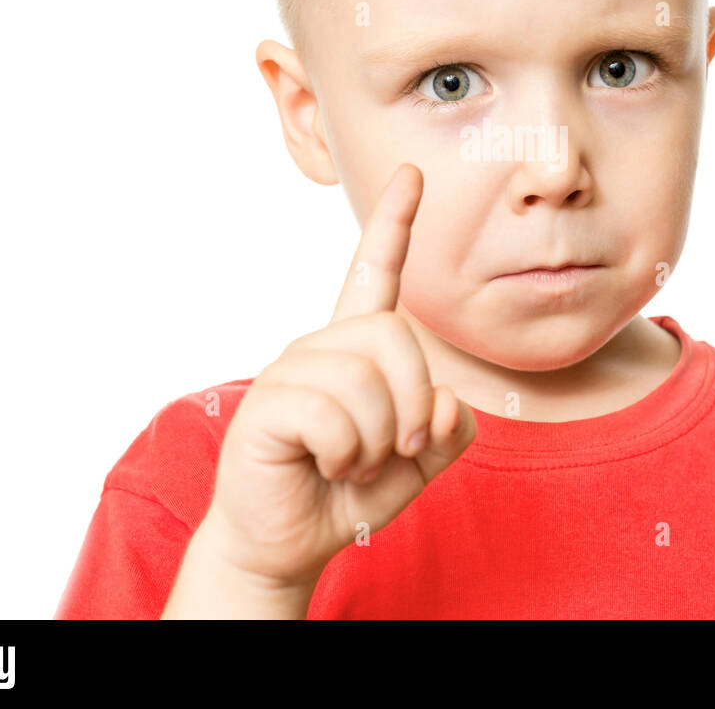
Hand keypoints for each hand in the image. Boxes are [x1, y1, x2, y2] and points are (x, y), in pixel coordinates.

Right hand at [199, 162, 475, 589]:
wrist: (291, 541)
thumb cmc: (351, 491)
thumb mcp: (420, 460)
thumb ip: (448, 426)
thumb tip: (441, 400)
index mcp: (356, 347)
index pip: (375, 271)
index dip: (395, 223)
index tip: (412, 174)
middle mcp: (320, 346)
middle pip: (394, 334)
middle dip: (411, 401)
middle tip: (398, 448)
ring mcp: (290, 370)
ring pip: (366, 380)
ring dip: (378, 440)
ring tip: (353, 462)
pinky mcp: (266, 404)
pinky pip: (332, 415)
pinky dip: (346, 454)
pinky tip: (326, 465)